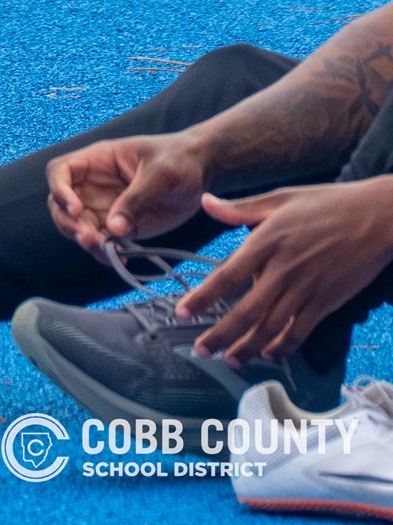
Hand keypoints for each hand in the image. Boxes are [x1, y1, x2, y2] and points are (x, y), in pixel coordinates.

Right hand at [47, 132, 212, 256]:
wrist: (201, 171)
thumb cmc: (178, 160)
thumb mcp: (160, 173)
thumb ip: (137, 198)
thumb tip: (113, 227)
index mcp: (99, 160)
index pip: (61, 171)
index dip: (60, 190)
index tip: (76, 210)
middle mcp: (95, 184)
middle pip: (61, 204)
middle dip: (69, 223)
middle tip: (90, 239)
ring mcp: (106, 206)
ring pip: (78, 227)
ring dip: (85, 241)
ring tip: (106, 251)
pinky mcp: (122, 225)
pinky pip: (102, 242)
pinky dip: (105, 254)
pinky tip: (123, 259)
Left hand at [177, 179, 392, 365]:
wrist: (375, 217)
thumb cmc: (327, 202)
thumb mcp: (280, 197)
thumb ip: (240, 208)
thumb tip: (206, 203)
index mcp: (267, 241)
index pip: (227, 276)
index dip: (203, 298)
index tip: (182, 313)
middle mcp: (283, 270)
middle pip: (245, 312)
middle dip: (219, 335)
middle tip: (200, 349)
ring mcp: (306, 290)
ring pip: (270, 328)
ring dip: (247, 347)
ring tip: (229, 358)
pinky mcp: (325, 304)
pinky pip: (299, 333)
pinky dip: (281, 347)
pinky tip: (267, 353)